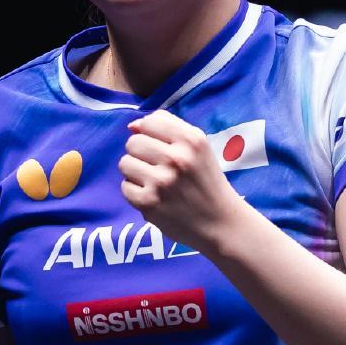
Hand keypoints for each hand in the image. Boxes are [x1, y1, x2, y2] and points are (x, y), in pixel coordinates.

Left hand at [120, 108, 246, 254]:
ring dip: (135, 172)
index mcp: (191, 140)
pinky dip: (135, 192)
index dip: (148, 133)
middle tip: (156, 167)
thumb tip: (132, 126)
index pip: (149, 122)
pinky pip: (125, 186)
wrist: (220, 222)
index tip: (158, 146)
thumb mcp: (199, 147)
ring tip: (153, 181)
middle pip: (133, 142)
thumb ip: (168, 128)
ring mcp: (161, 181)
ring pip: (125, 163)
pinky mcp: (149, 203)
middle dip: (140, 153)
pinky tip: (153, 196)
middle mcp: (177, 158)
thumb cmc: (206, 181)